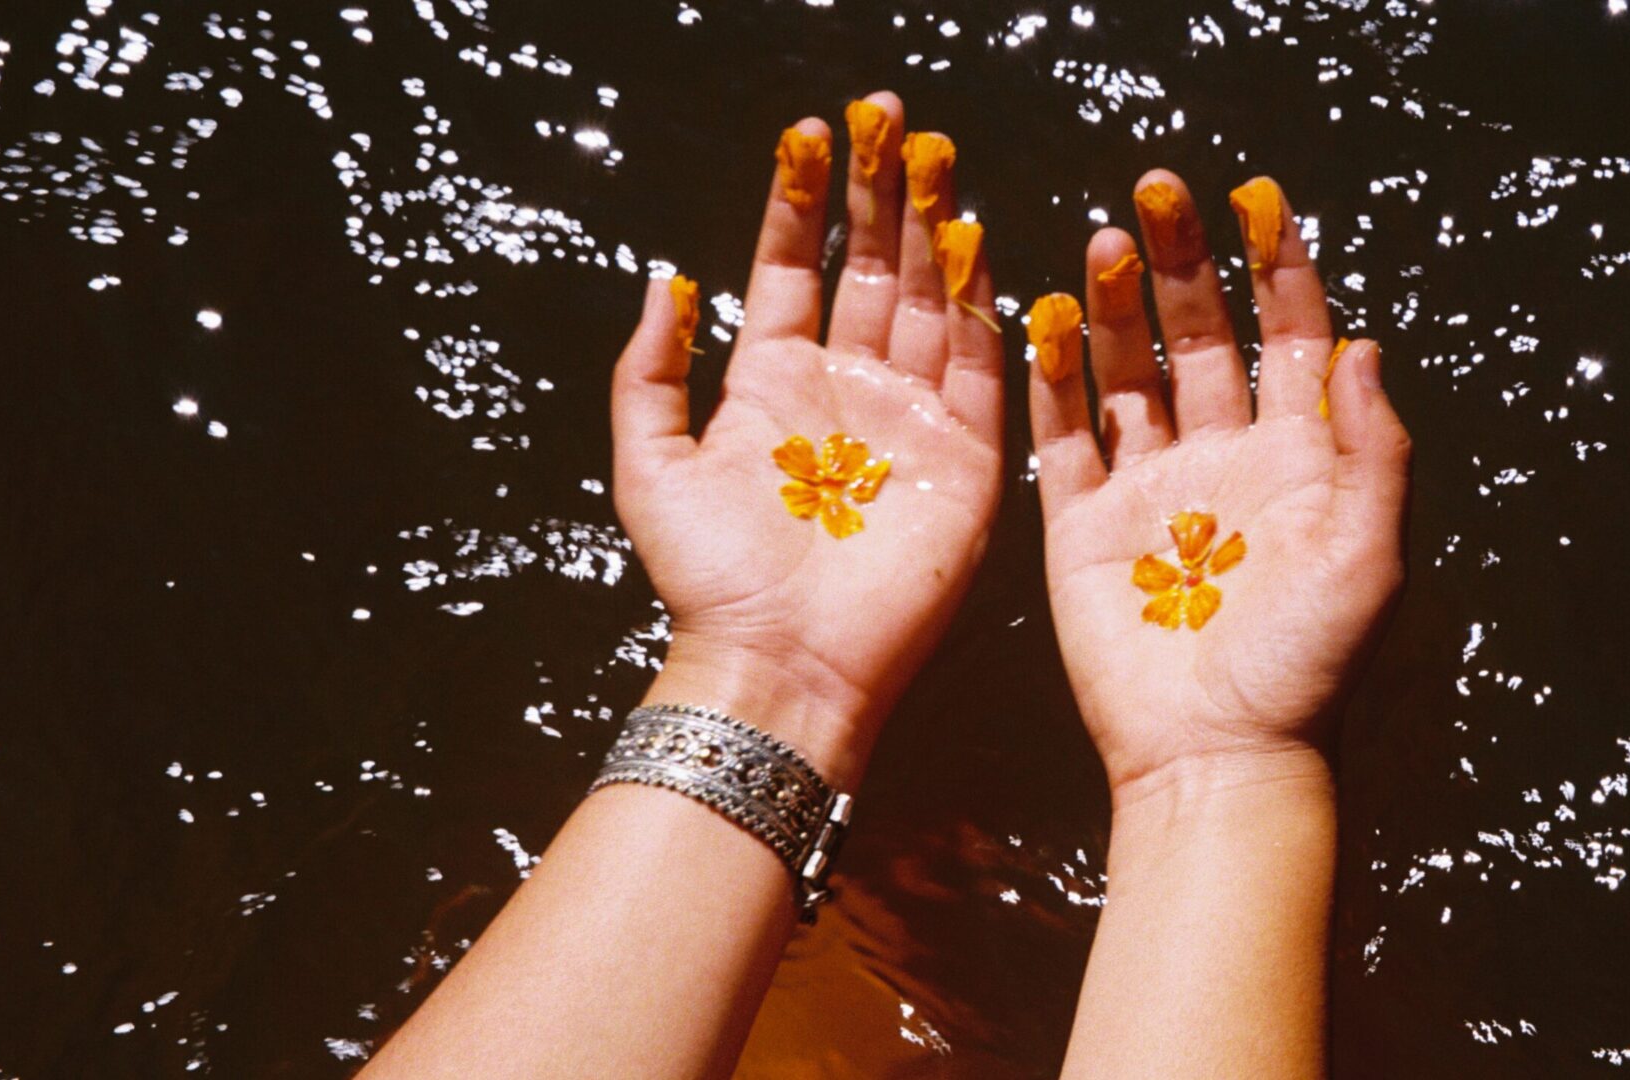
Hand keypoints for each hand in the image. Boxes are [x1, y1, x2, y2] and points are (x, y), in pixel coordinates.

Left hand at [609, 93, 1001, 784]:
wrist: (782, 664)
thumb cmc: (709, 578)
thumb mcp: (650, 465)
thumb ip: (650, 372)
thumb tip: (661, 277)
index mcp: (773, 382)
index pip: (794, 266)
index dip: (804, 200)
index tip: (812, 132)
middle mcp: (847, 388)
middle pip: (871, 267)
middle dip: (882, 191)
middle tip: (890, 117)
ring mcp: (910, 418)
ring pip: (927, 299)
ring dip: (933, 228)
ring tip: (933, 154)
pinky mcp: (965, 457)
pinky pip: (978, 365)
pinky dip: (979, 303)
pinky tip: (976, 241)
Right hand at [1027, 170, 1409, 802]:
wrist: (1213, 757)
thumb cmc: (1305, 667)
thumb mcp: (1370, 556)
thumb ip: (1374, 450)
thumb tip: (1364, 344)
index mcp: (1296, 461)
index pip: (1290, 340)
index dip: (1279, 270)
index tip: (1260, 202)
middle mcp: (1221, 461)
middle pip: (1199, 336)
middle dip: (1184, 260)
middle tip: (1158, 189)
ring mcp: (1147, 490)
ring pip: (1127, 370)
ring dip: (1118, 302)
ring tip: (1104, 238)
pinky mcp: (1080, 524)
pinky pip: (1063, 434)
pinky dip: (1054, 376)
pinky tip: (1052, 319)